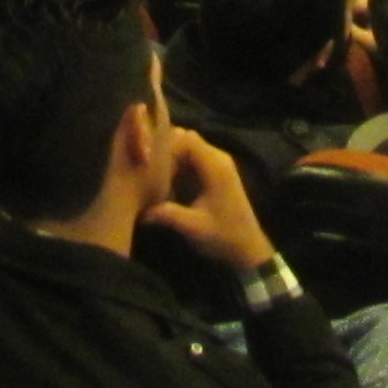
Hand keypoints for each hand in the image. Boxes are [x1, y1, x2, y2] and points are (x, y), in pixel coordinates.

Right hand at [142, 129, 276, 273]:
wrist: (247, 249)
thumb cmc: (223, 237)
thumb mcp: (193, 227)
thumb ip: (168, 215)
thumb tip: (140, 211)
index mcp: (215, 166)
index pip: (186, 139)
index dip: (165, 147)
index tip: (150, 165)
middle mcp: (218, 158)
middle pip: (186, 138)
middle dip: (166, 150)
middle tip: (149, 169)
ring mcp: (218, 164)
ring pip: (188, 146)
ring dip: (171, 157)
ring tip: (154, 176)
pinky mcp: (216, 172)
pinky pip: (193, 158)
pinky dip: (178, 164)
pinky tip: (166, 182)